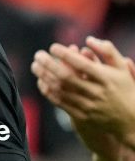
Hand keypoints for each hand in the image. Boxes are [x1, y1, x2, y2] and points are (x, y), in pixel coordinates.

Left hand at [32, 37, 134, 155]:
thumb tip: (89, 39)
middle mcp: (96, 92)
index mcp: (106, 79)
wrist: (131, 122)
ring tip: (35, 66)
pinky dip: (48, 91)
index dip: (65, 54)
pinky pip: (60, 102)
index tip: (53, 47)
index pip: (81, 64)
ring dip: (44, 76)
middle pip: (66, 77)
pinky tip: (41, 81)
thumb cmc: (125, 89)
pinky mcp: (81, 116)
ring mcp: (88, 105)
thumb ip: (108, 51)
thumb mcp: (122, 69)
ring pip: (60, 90)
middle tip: (38, 54)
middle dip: (48, 64)